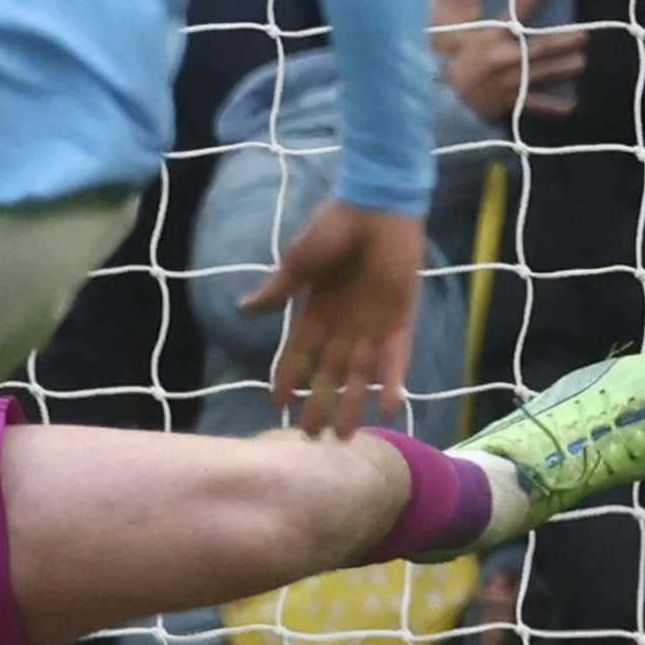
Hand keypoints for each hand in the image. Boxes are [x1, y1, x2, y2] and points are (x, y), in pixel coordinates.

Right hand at [240, 198, 420, 437]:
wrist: (375, 207)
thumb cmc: (332, 227)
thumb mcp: (298, 261)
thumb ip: (277, 289)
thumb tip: (244, 308)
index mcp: (317, 309)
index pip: (300, 353)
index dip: (289, 378)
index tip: (277, 404)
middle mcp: (344, 324)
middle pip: (330, 374)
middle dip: (320, 404)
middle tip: (311, 437)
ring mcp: (373, 324)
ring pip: (360, 374)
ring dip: (353, 404)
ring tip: (344, 437)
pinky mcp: (400, 319)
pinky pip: (396, 357)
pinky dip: (393, 382)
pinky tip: (388, 409)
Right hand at [437, 0, 586, 123]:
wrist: (446, 99)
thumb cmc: (463, 64)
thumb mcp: (474, 39)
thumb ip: (497, 27)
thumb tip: (519, 11)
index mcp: (490, 37)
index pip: (515, 10)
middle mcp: (502, 58)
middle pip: (540, 47)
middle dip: (564, 40)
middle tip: (583, 35)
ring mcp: (508, 82)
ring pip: (543, 73)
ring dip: (565, 67)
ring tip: (582, 61)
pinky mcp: (511, 102)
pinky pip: (536, 104)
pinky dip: (554, 106)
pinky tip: (572, 104)